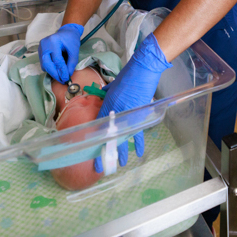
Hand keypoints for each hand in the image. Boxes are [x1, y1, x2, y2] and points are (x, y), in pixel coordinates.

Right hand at [38, 23, 83, 82]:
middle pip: (47, 63)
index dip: (61, 71)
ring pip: (44, 64)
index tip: (66, 79)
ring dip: (52, 72)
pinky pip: (43, 63)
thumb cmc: (71, 39)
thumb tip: (68, 75)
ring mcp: (40, 47)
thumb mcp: (75, 50)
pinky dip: (50, 68)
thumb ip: (71, 63)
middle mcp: (44, 44)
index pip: (57, 60)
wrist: (66, 31)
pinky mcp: (40, 51)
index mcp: (54, 41)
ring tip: (60, 77)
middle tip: (62, 80)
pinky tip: (56, 71)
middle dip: (54, 74)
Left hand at [93, 33, 170, 171]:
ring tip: (120, 163)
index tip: (92, 150)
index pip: (98, 126)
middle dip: (104, 152)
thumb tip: (103, 93)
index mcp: (106, 104)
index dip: (94, 140)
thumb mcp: (114, 83)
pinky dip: (139, 142)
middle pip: (108, 136)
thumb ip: (107, 91)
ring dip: (121, 152)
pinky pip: (138, 133)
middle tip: (101, 166)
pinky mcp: (139, 115)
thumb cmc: (128, 75)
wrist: (144, 70)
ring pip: (122, 138)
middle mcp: (115, 112)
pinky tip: (139, 152)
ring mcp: (127, 115)